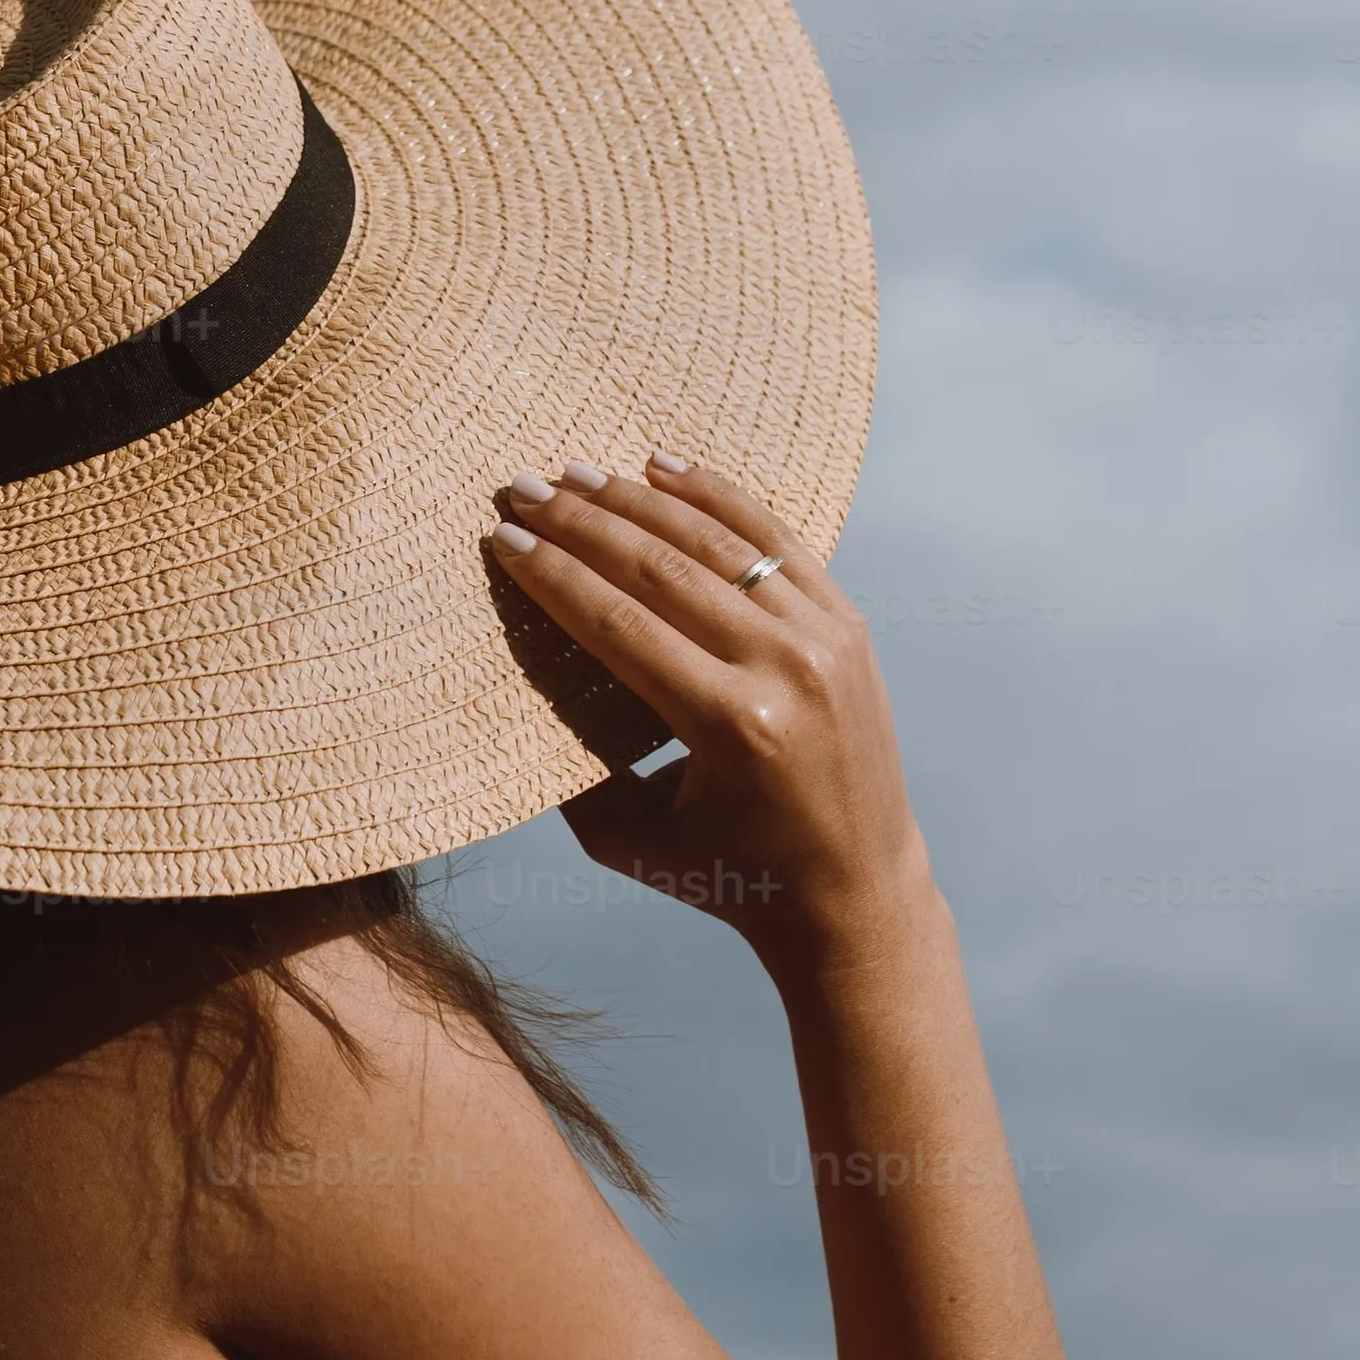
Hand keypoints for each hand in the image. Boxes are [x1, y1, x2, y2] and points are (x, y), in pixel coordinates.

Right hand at [485, 453, 930, 967]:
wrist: (856, 892)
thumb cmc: (733, 876)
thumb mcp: (632, 841)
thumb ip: (570, 773)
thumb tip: (520, 684)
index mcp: (732, 725)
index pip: (619, 624)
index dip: (553, 575)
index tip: (503, 537)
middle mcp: (784, 668)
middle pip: (660, 570)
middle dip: (582, 524)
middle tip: (524, 488)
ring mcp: (824, 637)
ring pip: (716, 543)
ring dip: (638, 501)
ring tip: (577, 473)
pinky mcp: (847, 623)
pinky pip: (776, 539)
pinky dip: (717, 497)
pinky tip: (664, 467)